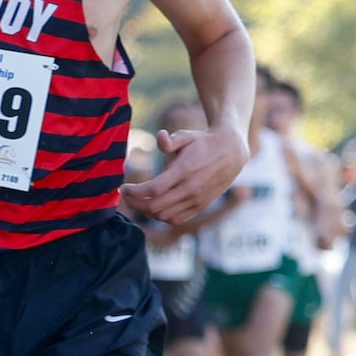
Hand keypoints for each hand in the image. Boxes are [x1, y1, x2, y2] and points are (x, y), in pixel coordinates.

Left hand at [121, 121, 246, 228]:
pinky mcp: (201, 206)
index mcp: (185, 170)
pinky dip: (160, 217)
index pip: (153, 190)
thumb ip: (170, 140)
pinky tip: (152, 207)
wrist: (232, 152)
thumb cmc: (203, 142)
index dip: (133, 192)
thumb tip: (160, 137)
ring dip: (145, 212)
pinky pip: (176, 219)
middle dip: (134, 203)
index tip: (123, 187)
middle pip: (155, 206)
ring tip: (137, 201)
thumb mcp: (186, 136)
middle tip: (126, 196)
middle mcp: (192, 188)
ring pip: (164, 216)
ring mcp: (197, 200)